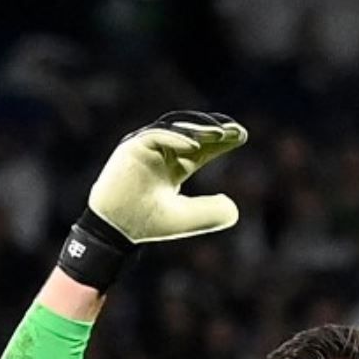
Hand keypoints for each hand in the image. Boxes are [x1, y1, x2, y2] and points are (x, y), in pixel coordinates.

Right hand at [86, 111, 245, 244]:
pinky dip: (176, 138)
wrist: (116, 230)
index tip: (243, 135)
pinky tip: (195, 145)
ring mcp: (146, 147)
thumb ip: (209, 213)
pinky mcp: (131, 147)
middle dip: (215, 129)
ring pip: (176, 128)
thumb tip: (234, 209)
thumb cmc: (146, 224)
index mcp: (174, 166)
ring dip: (198, 129)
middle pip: (192, 132)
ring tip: (221, 133)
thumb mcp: (185, 218)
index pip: (202, 147)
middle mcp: (161, 153)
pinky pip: (156, 135)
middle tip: (236, 131)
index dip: (222, 140)